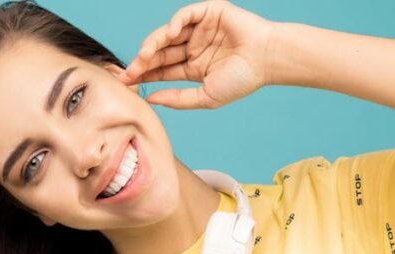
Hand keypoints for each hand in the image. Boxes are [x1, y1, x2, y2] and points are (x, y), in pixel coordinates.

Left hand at [118, 0, 276, 109]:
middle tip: (130, 71)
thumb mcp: (205, 96)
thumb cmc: (242, 80)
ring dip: (153, 43)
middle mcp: (193, 47)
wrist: (267, 60)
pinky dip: (174, 23)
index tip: (127, 82)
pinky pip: (185, 15)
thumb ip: (178, 98)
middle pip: (160, 52)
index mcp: (192, 67)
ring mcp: (199, 30)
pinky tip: (169, 35)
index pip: (161, 69)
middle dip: (143, 61)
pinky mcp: (208, 13)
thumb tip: (151, 99)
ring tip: (144, 55)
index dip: (144, 74)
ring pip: (168, 34)